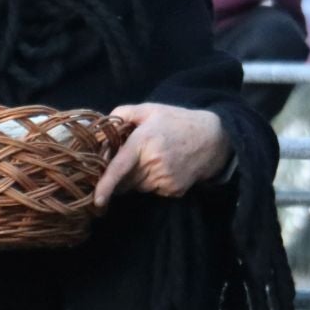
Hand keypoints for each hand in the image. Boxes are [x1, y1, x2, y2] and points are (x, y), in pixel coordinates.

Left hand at [92, 103, 231, 206]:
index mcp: (143, 142)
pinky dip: (150, 182)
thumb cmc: (177, 122)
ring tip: (151, 158)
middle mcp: (153, 163)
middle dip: (119, 174)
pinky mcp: (173, 190)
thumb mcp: (150, 109)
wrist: (213, 138)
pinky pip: (151, 191)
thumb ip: (123, 114)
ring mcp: (164, 179)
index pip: (119, 168)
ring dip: (135, 177)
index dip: (105, 185)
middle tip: (129, 158)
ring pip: (136, 187)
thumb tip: (101, 127)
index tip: (96, 200)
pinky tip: (163, 166)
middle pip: (123, 180)